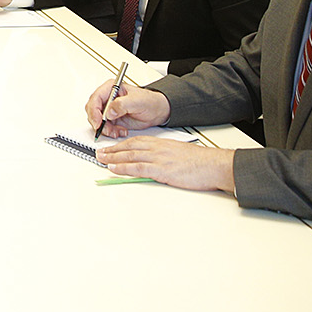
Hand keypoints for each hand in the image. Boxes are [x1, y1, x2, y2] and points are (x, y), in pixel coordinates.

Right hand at [84, 79, 170, 134]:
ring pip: (97, 121)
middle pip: (92, 110)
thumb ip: (122, 104)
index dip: (93, 111)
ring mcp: (109, 109)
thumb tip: (109, 111)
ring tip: (116, 132)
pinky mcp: (112, 119)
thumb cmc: (150, 101)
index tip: (98, 122)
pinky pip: (104, 128)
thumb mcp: (137, 101)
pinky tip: (120, 131)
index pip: (95, 98)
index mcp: (111, 88)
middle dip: (97, 122)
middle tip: (105, 130)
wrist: (157, 111)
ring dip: (105, 129)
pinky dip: (110, 132)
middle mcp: (108, 98)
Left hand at [97, 137, 235, 192]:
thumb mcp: (176, 154)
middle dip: (112, 150)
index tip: (110, 148)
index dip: (119, 145)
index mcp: (160, 143)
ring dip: (113, 158)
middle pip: (129, 147)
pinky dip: (124, 167)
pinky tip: (114, 168)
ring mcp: (158, 158)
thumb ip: (162, 157)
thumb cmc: (198, 161)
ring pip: (130, 156)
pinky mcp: (161, 170)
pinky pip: (138, 167)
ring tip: (101, 160)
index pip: (135, 141)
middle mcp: (157, 148)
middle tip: (99, 153)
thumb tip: (150, 164)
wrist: (212, 165)